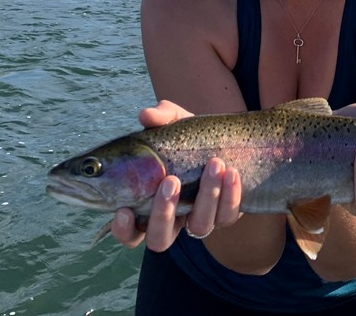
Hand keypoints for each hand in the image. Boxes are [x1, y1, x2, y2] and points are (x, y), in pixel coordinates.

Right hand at [110, 100, 242, 251]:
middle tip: (171, 181)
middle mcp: (174, 218)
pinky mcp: (226, 214)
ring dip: (206, 196)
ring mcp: (200, 218)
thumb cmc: (189, 135)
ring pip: (199, 226)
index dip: (123, 229)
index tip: (124, 210)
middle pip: (159, 239)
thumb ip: (161, 117)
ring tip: (214, 163)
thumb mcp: (175, 122)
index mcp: (150, 202)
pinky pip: (227, 215)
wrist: (227, 137)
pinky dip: (230, 195)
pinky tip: (232, 172)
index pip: (129, 231)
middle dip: (163, 213)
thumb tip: (146, 115)